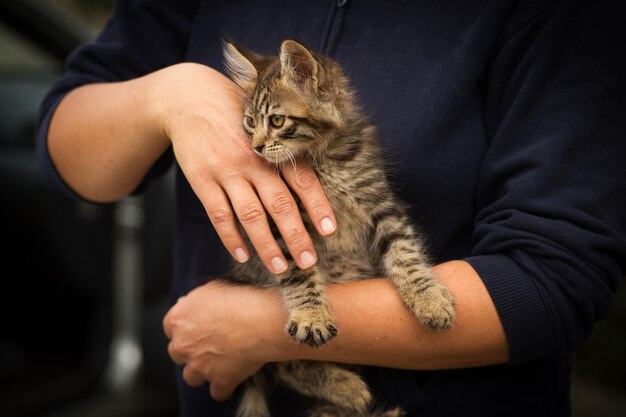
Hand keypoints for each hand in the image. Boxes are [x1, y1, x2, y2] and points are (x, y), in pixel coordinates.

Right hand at [147, 63, 335, 272]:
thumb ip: (283, 151)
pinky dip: (231, 238)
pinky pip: (219, 215)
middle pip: (280, 205)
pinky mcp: (202, 179)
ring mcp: (227, 171)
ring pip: (251, 216)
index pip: (303, 180)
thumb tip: (308, 189)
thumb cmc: (235, 115)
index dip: (318, 206)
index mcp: (273, 146)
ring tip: (280, 268)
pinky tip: (242, 254)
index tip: (330, 230)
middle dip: (296, 236)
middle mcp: (253, 160)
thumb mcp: (263, 124)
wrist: (189, 99)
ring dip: (267, 245)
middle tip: (308, 261)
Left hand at [162, 280, 286, 399]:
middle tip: (208, 344)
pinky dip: (225, 387)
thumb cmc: (243, 299)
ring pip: (191, 377)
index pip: (169, 327)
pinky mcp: (220, 380)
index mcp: (179, 318)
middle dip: (190, 350)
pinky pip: (217, 392)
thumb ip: (198, 300)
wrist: (262, 319)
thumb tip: (195, 302)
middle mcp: (184, 344)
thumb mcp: (215, 287)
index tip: (194, 327)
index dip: (183, 328)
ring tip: (218, 363)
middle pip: (177, 353)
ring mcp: (200, 365)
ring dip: (202, 372)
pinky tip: (234, 376)